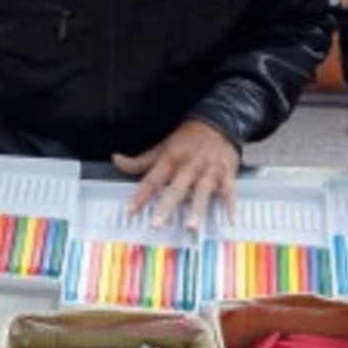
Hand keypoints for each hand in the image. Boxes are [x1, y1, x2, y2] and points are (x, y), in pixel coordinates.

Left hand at [113, 119, 239, 233]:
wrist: (218, 121)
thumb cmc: (187, 138)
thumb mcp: (163, 146)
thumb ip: (140, 160)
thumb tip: (116, 160)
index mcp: (171, 159)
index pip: (152, 180)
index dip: (140, 196)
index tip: (130, 211)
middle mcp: (188, 166)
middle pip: (175, 189)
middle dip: (166, 207)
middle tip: (157, 224)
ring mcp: (208, 171)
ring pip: (201, 192)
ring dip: (196, 209)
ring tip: (191, 226)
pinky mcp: (226, 173)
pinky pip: (228, 190)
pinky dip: (231, 204)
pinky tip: (230, 219)